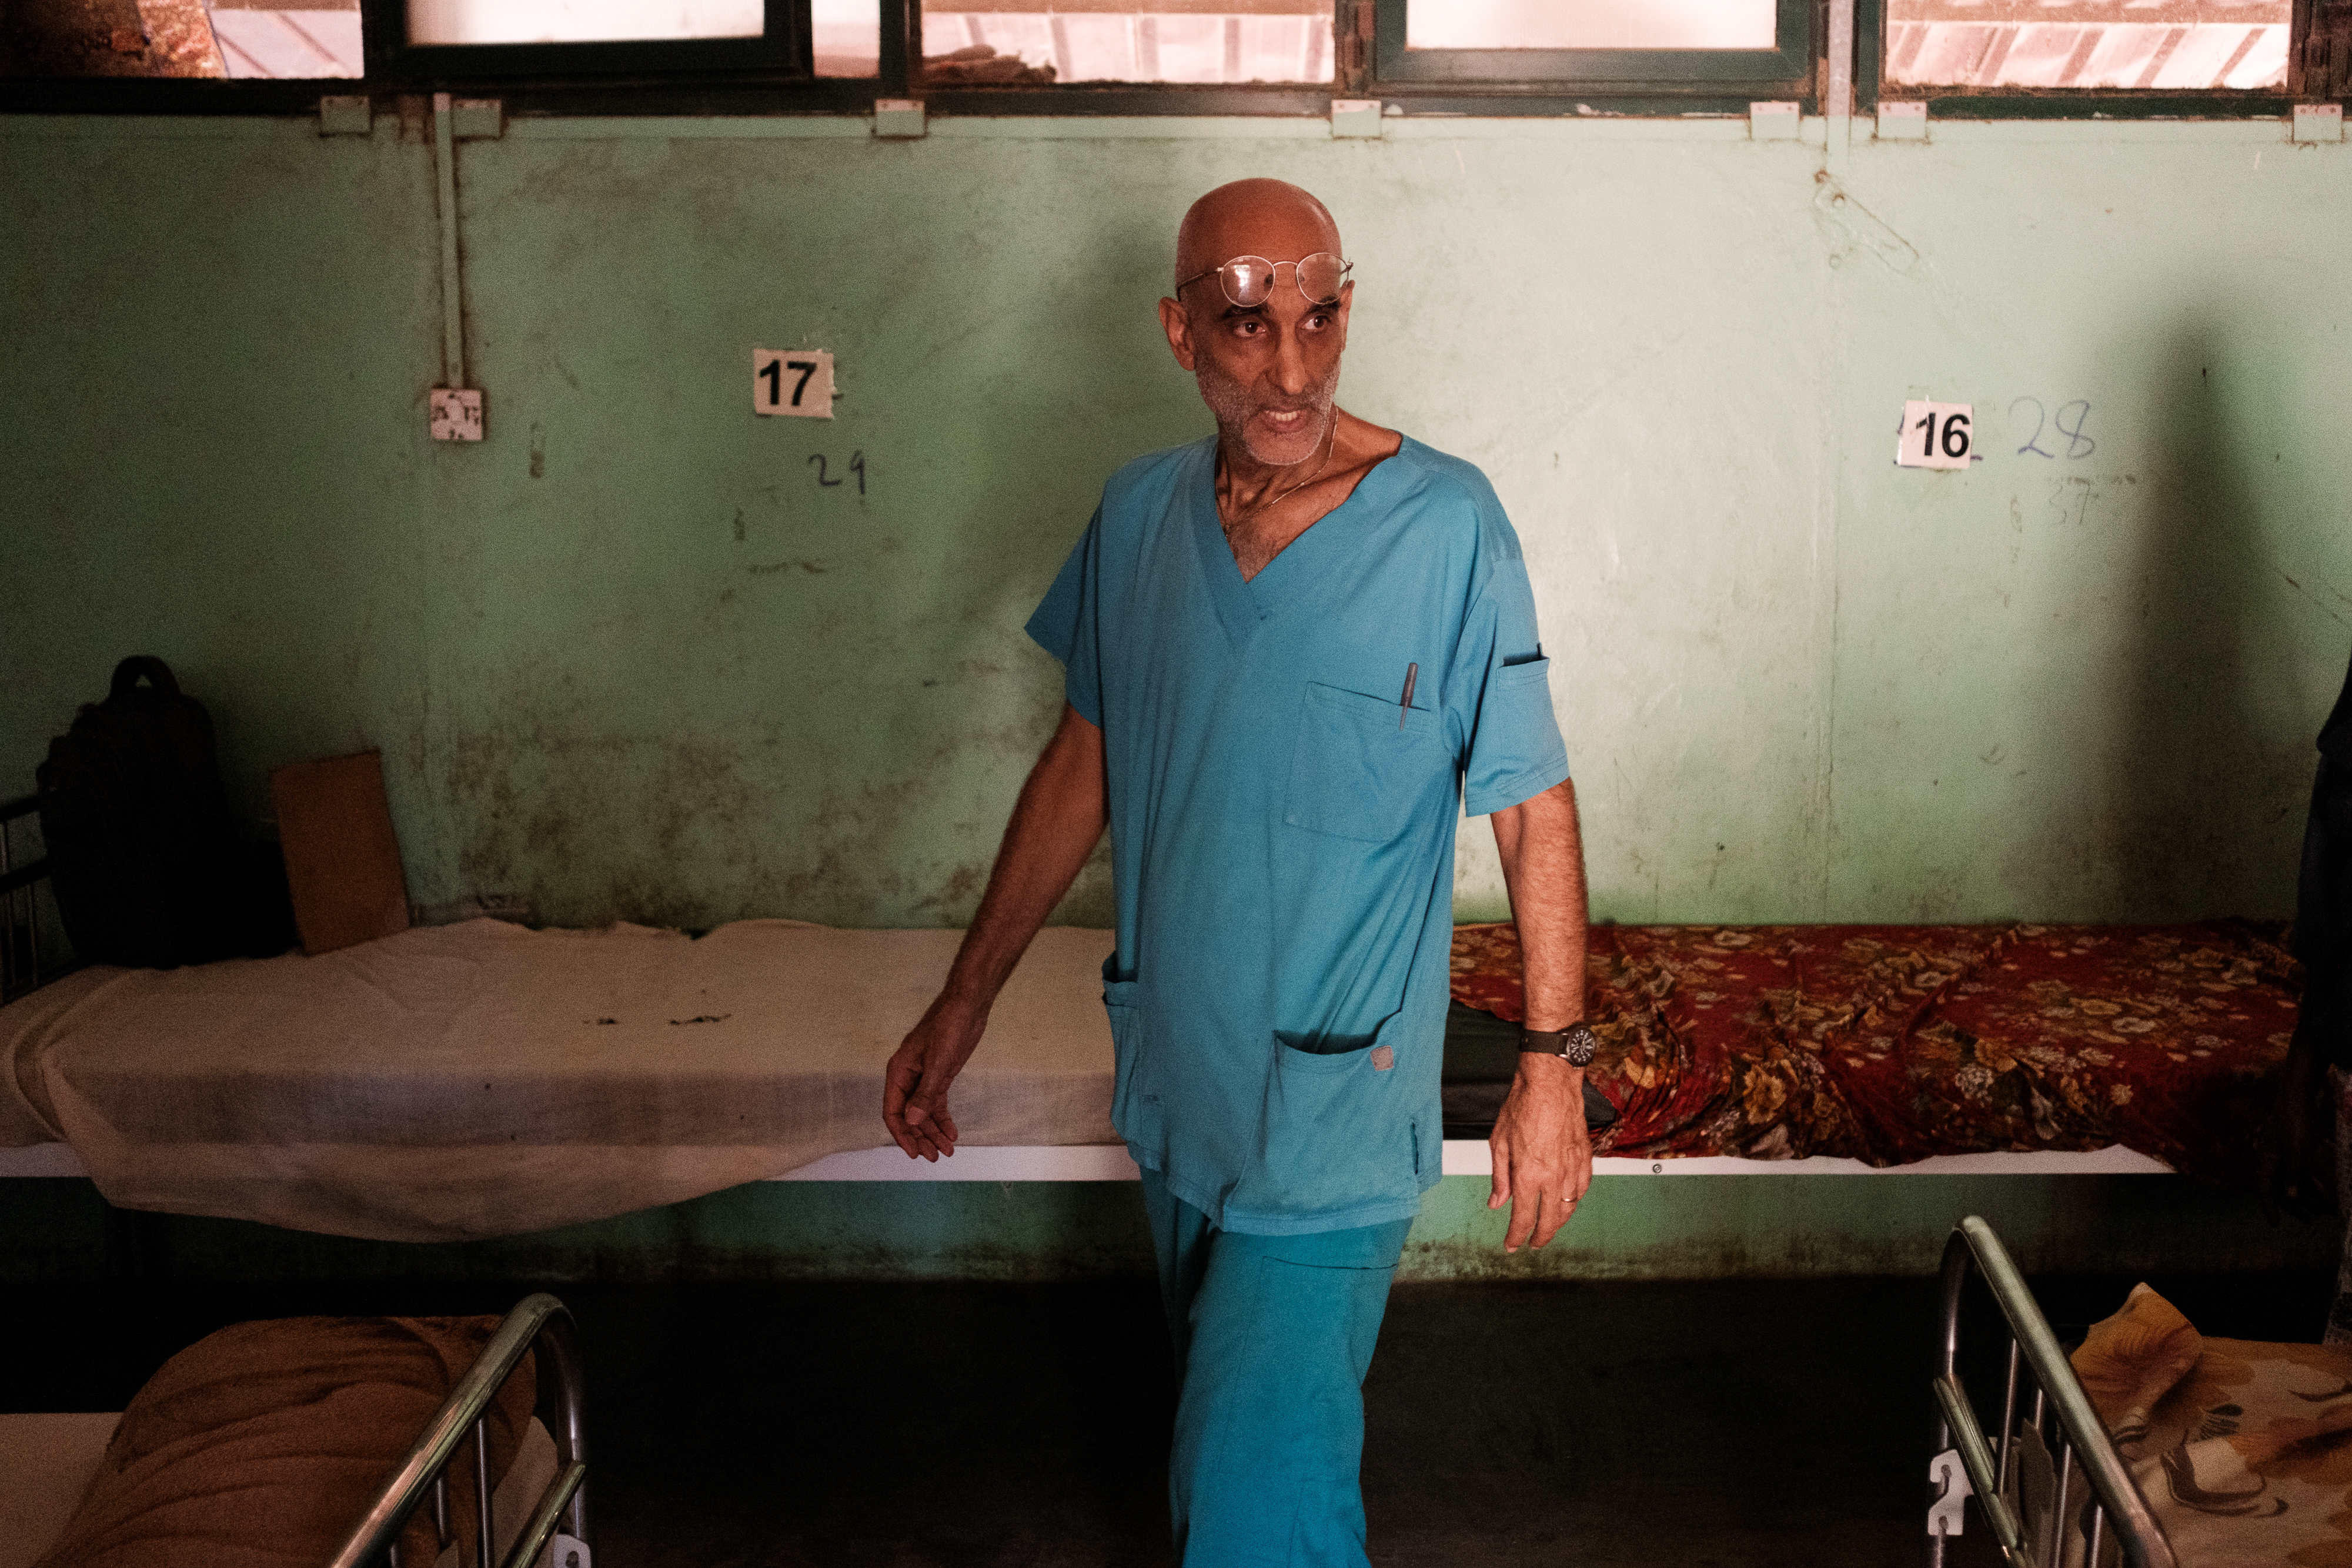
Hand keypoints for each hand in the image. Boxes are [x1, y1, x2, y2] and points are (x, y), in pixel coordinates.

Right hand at [882, 998, 985, 1161]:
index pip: (893, 1111)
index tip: (914, 1152)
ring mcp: (923, 1077)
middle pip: (908, 1115)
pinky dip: (943, 1118)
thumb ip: (925, 1093)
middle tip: (934, 1157)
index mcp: (899, 1072)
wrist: (968, 1006)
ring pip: (923, 1112)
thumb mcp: (938, 1063)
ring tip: (946, 1150)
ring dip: (933, 1131)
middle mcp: (907, 1077)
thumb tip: (912, 1120)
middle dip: (920, 1137)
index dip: (902, 1134)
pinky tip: (951, 1133)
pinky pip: (936, 1103)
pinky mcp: (939, 1075)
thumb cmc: (949, 1027)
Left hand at [1488, 1052, 1592, 1251]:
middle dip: (1541, 1238)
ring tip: (1549, 1226)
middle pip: (1550, 1221)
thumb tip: (1496, 1203)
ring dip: (1558, 1222)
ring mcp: (1572, 1168)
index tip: (1512, 1245)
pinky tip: (1567, 1202)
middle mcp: (1553, 1177)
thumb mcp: (1499, 1143)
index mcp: (1527, 1175)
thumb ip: (1499, 1177)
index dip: (1516, 1236)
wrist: (1551, 1083)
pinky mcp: (1585, 1158)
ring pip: (1569, 1208)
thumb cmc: (1522, 1106)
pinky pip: (1582, 1189)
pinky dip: (1574, 1201)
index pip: (1523, 1218)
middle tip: (1533, 1244)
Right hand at [2260, 1023, 2336, 1220]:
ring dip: (2307, 1196)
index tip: (2274, 1224)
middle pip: (2280, 1189)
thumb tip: (2289, 1197)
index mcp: (2267, 1160)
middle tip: (2308, 1220)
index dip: (2269, 1208)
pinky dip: (2311, 1183)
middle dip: (2294, 1206)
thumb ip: (2293, 1174)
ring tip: (2322, 1210)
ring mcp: (2283, 1154)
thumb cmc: (2294, 1122)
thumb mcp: (2297, 1149)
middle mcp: (2272, 1160)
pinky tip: (2323, 1192)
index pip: (2265, 1189)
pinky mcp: (2294, 1149)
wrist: (2296, 1096)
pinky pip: (2301, 1172)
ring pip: (2293, 1181)